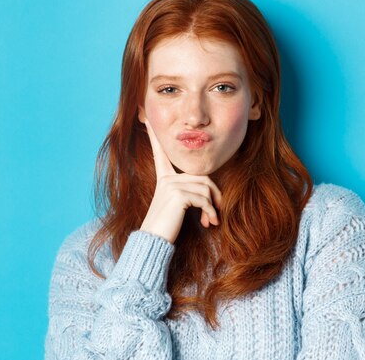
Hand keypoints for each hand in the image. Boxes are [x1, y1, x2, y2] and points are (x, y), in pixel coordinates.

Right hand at [139, 119, 221, 243]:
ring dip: (212, 206)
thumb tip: (210, 192)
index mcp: (163, 179)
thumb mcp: (177, 206)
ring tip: (210, 221)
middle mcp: (166, 179)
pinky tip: (208, 222)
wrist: (153, 241)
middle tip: (216, 212)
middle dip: (214, 194)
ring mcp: (170, 185)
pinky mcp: (177, 194)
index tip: (148, 121)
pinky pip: (203, 198)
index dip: (155, 138)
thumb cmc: (166, 226)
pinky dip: (210, 211)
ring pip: (205, 186)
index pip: (160, 154)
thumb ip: (188, 193)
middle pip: (201, 176)